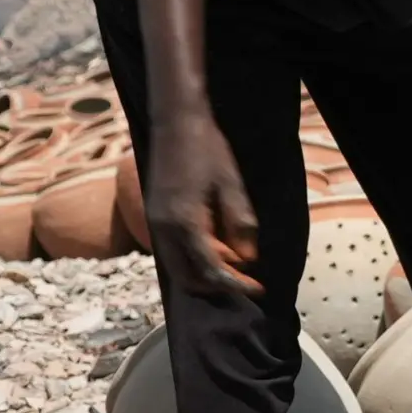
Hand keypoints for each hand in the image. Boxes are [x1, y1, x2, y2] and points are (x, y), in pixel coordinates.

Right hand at [146, 108, 261, 297]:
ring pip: (177, 267)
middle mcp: (163, 228)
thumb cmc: (207, 149)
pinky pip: (171, 252)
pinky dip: (192, 260)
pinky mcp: (153, 216)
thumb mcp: (232, 185)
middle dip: (217, 287)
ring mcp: (154, 222)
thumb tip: (248, 258)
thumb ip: (240, 224)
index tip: (257, 289)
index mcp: (184, 222)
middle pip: (188, 278)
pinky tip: (214, 249)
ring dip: (203, 275)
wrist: (175, 123)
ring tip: (233, 267)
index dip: (235, 284)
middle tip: (244, 282)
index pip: (210, 269)